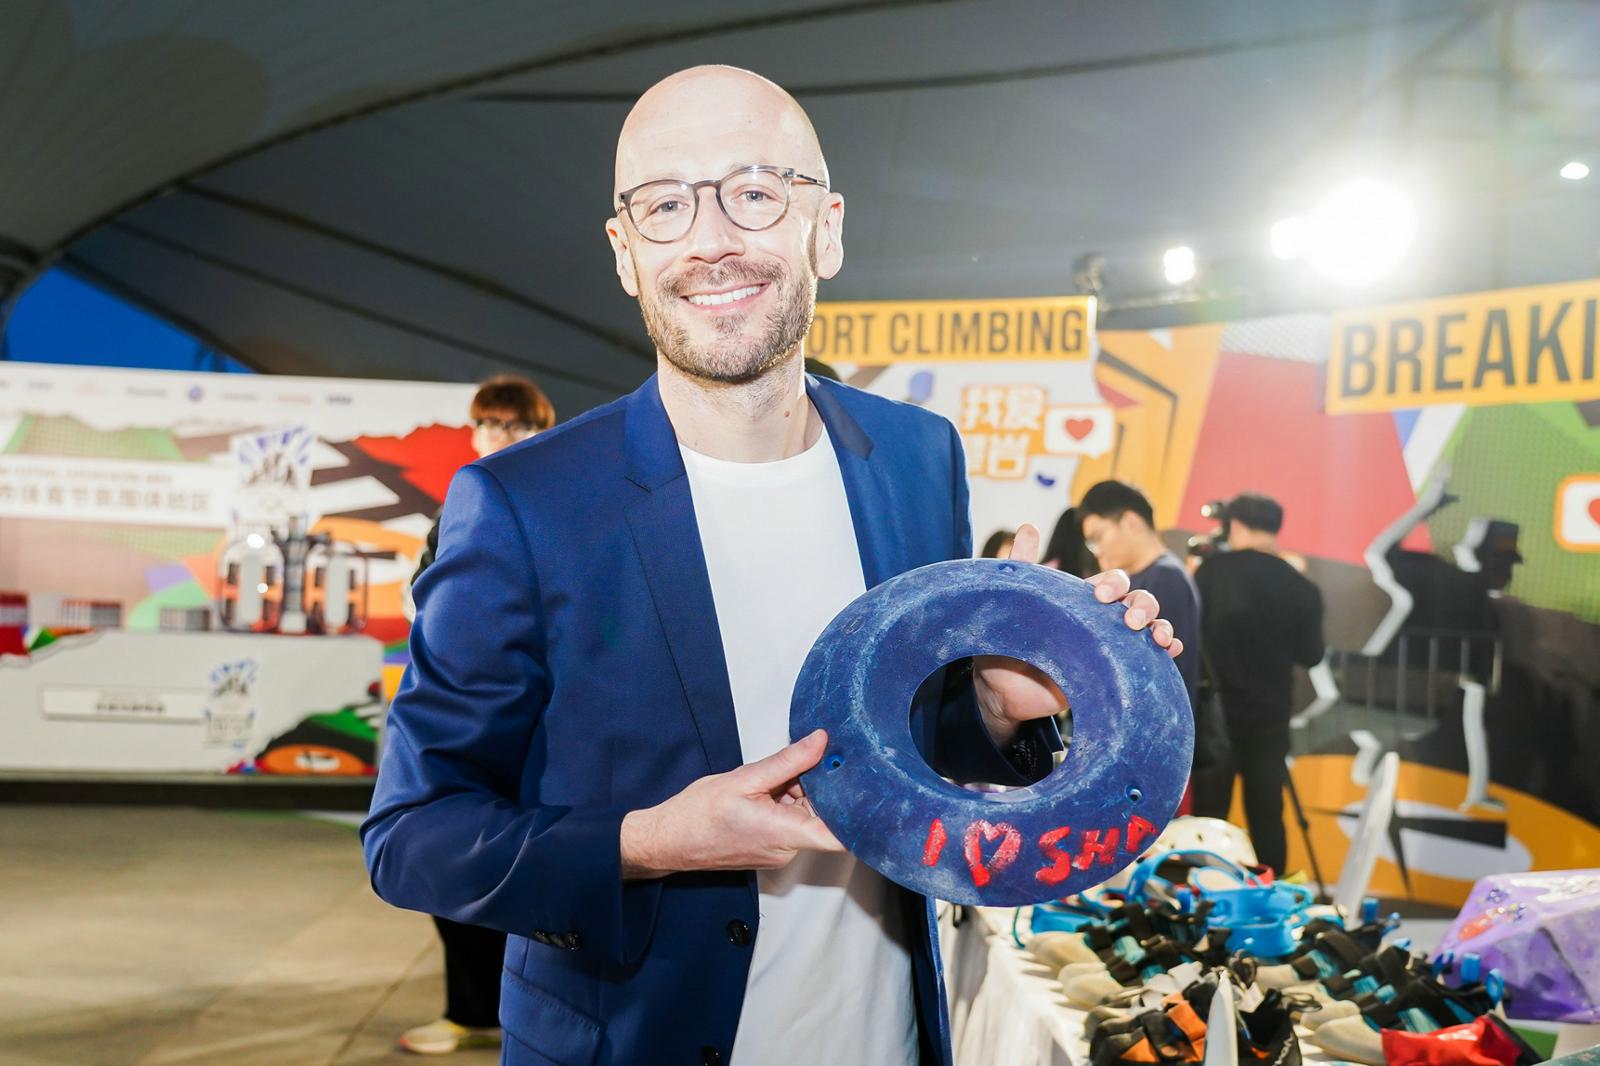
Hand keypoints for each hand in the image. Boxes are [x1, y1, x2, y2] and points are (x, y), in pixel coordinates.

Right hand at [620, 729, 842, 878]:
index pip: (840, 837)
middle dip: (815, 788)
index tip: (865, 790)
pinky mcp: (770, 849)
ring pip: (804, 817)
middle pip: (822, 817)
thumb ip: (788, 761)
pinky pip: (790, 823)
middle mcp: (787, 849)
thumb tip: (820, 742)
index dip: (858, 816)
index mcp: (784, 833)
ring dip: (796, 793)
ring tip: (770, 778)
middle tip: (800, 763)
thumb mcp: (745, 778)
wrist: (668, 840)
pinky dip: (784, 803)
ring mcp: (779, 852)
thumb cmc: (698, 815)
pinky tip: (765, 790)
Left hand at [973, 523, 1183, 744]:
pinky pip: (1150, 659)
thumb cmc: (1011, 639)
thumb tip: (1028, 527)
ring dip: (1160, 626)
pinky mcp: (1117, 671)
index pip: (1114, 582)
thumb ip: (1022, 565)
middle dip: (1143, 606)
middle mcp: (1104, 620)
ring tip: (1156, 638)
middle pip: (1140, 601)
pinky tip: (1169, 650)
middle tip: (1130, 620)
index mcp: (1085, 600)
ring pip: (1152, 626)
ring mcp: (1114, 645)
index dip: (1115, 584)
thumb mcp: (1017, 601)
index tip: (1101, 596)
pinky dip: (1167, 650)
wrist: (1003, 687)